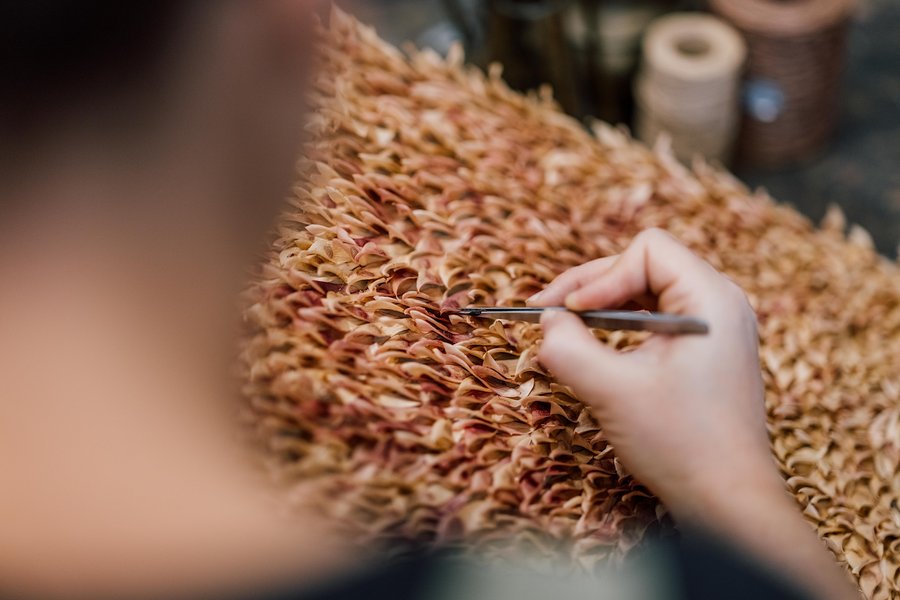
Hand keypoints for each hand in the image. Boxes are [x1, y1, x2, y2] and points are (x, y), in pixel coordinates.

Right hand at [532, 228, 776, 516]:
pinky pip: (656, 318)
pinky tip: (598, 348)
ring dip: (603, 306)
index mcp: (711, 301)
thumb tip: (548, 321)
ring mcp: (716, 328)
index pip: (647, 251)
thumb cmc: (681, 445)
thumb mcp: (612, 391)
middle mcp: (720, 304)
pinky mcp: (706, 351)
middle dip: (592, 287)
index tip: (570, 314)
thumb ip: (568, 347)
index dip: (600, 276)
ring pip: (647, 290)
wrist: (728, 500)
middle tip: (549, 313)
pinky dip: (621, 326)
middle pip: (645, 264)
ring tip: (568, 329)